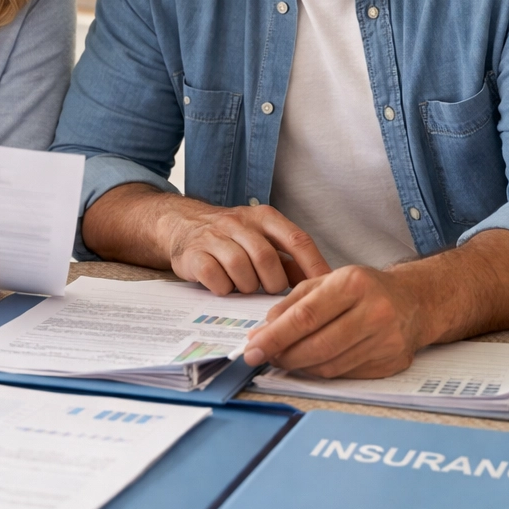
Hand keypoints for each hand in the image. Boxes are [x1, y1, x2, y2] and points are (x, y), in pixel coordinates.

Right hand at [161, 201, 329, 294]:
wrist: (182, 225)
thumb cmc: (231, 238)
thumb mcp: (261, 239)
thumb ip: (288, 259)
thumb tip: (320, 283)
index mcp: (264, 217)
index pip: (296, 239)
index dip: (313, 265)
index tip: (325, 287)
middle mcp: (239, 222)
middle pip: (267, 258)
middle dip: (273, 283)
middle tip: (269, 291)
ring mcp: (214, 237)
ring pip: (241, 268)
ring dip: (247, 286)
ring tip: (245, 288)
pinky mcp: (194, 254)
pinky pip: (215, 277)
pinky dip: (224, 288)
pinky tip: (224, 287)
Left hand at [241, 266, 425, 378]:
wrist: (414, 301)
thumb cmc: (364, 288)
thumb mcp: (328, 281)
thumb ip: (293, 302)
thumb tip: (262, 331)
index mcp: (353, 283)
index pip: (305, 316)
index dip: (274, 336)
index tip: (252, 348)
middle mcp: (374, 311)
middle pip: (317, 345)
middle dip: (283, 355)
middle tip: (263, 357)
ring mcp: (386, 340)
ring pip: (330, 365)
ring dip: (300, 366)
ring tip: (283, 358)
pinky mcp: (391, 362)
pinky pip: (345, 374)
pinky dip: (321, 371)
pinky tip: (310, 362)